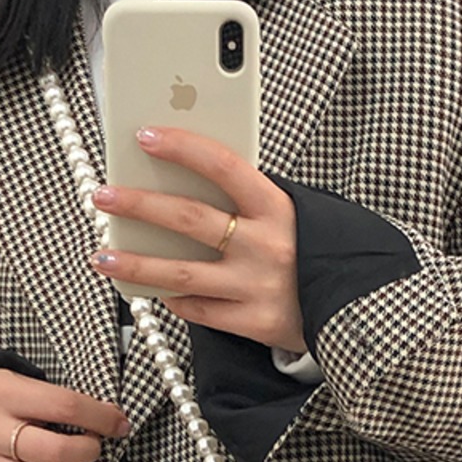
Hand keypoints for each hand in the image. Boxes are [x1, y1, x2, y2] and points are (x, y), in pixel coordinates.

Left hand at [89, 126, 305, 353]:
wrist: (358, 311)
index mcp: (279, 208)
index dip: (181, 147)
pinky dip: (173, 298)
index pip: (223, 166)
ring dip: (136, 265)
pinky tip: (153, 290)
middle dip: (139, 206)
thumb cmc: (313, 255)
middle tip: (104, 196)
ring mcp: (258, 288)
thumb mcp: (295, 215)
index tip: (144, 136)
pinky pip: (200, 311)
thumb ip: (249, 198)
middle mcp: (267, 246)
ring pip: (182, 274)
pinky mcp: (255, 325)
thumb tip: (186, 177)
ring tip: (102, 256)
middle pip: (189, 220)